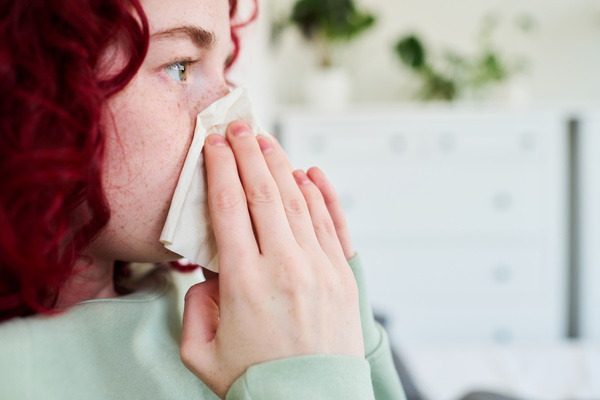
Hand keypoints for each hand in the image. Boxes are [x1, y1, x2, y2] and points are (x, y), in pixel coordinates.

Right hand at [180, 121, 363, 398]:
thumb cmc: (257, 382)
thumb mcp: (202, 352)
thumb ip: (193, 309)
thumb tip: (210, 275)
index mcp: (244, 282)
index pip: (229, 206)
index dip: (219, 168)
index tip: (213, 144)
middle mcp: (284, 266)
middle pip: (264, 193)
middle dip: (249, 153)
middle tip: (239, 127)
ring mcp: (319, 268)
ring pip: (299, 201)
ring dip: (281, 166)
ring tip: (268, 142)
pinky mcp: (343, 276)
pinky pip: (332, 224)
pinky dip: (322, 195)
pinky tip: (311, 173)